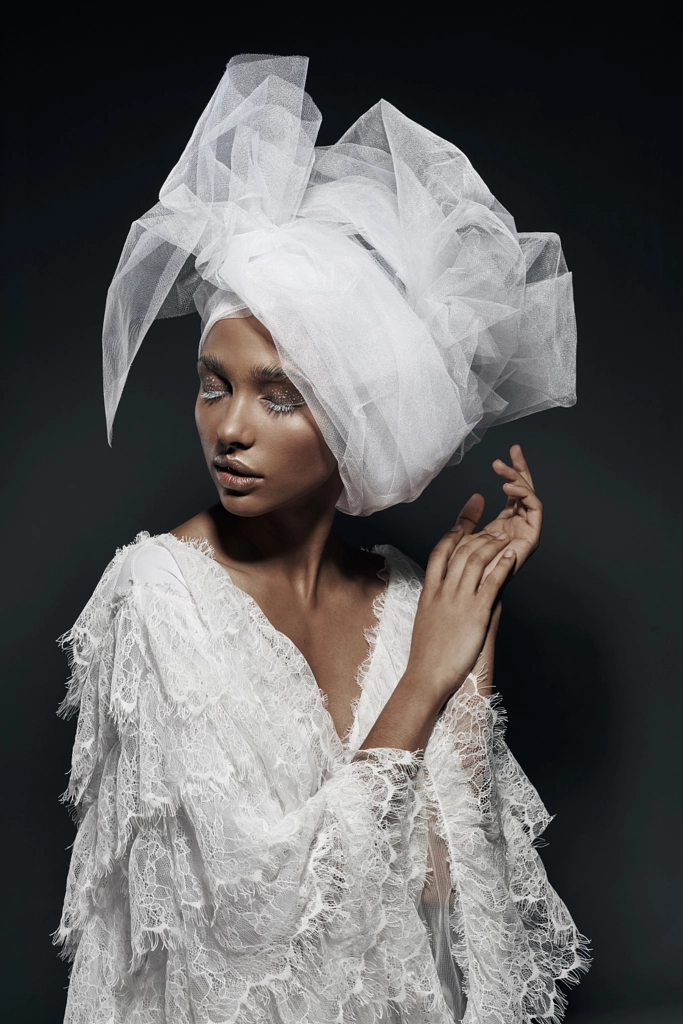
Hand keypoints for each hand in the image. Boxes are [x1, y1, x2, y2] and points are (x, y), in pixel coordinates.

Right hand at [406, 527, 515, 700]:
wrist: (427, 675)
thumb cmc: (427, 655)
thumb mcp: (426, 620)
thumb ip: (435, 603)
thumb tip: (444, 595)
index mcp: (429, 592)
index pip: (439, 552)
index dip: (452, 534)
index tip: (462, 523)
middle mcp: (443, 591)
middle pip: (460, 551)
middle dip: (478, 534)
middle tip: (493, 529)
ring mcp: (459, 600)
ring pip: (475, 560)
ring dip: (492, 545)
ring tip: (504, 538)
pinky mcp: (476, 612)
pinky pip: (491, 581)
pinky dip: (502, 565)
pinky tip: (511, 557)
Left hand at [453, 444, 542, 577]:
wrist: (467, 592)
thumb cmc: (462, 571)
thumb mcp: (462, 535)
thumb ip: (468, 516)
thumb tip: (477, 495)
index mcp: (505, 523)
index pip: (513, 491)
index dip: (511, 471)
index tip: (506, 453)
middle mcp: (519, 526)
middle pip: (525, 490)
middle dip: (521, 468)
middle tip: (514, 449)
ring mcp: (526, 531)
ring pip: (530, 496)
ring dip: (518, 479)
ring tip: (502, 471)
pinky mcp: (531, 539)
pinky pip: (535, 510)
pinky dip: (525, 495)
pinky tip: (509, 488)